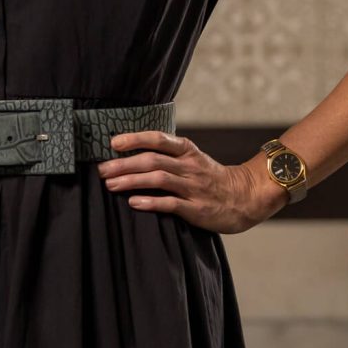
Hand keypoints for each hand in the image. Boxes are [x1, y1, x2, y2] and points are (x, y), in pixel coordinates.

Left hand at [97, 128, 284, 232]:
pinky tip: (133, 203)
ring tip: (110, 185)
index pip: (158, 139)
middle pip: (152, 160)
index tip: (113, 142)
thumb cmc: (212, 179)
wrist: (246, 197)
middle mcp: (190, 167)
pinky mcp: (196, 209)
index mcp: (188, 152)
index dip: (135, 139)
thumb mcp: (194, 160)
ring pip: (158, 179)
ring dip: (131, 181)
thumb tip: (133, 153)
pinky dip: (150, 202)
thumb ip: (169, 156)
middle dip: (124, 164)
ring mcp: (193, 187)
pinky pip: (170, 204)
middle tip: (101, 170)